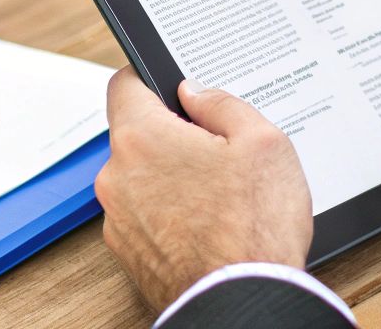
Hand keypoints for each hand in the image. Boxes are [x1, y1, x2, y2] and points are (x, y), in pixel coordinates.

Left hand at [97, 67, 314, 311]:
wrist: (243, 303)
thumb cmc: (254, 228)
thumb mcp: (263, 142)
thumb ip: (223, 104)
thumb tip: (196, 93)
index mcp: (142, 138)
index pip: (125, 84)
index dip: (152, 77)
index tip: (173, 84)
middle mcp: (117, 178)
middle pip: (138, 135)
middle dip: (174, 136)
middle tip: (220, 149)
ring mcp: (119, 222)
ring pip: (143, 179)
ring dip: (173, 178)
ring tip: (222, 195)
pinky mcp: (129, 256)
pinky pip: (147, 217)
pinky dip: (172, 215)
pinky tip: (211, 224)